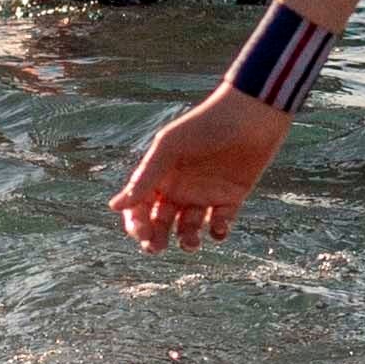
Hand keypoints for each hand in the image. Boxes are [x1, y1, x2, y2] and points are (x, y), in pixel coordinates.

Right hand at [114, 88, 284, 253]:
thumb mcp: (169, 149)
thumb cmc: (204, 126)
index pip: (140, 206)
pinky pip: (220, 224)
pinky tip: (217, 227)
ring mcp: (205, 194)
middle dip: (156, 238)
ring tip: (190, 241)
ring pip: (188, 228)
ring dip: (186, 240)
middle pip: (161, 222)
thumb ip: (145, 178)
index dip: (137, 223)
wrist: (250, 116)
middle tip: (157, 247)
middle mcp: (180, 187)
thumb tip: (114, 206)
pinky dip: (218, 231)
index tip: (143, 233)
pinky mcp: (231, 198)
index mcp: (160, 174)